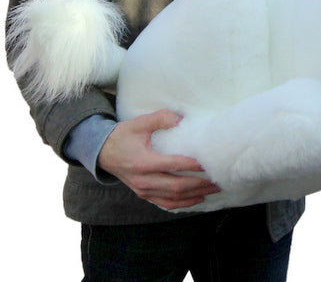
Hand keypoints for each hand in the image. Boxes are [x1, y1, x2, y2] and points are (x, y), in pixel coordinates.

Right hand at [97, 109, 219, 209]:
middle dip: (200, 185)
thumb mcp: (139, 123)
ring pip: (173, 198)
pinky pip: (165, 203)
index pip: (173, 166)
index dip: (193, 166)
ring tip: (213, 190)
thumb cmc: (122, 136)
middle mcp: (143, 180)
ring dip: (195, 196)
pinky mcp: (143, 195)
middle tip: (218, 180)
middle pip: (177, 186)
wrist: (101, 152)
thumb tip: (181, 119)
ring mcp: (143, 190)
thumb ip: (160, 118)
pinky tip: (197, 199)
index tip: (210, 163)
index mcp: (143, 162)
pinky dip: (182, 203)